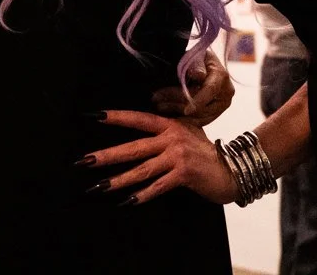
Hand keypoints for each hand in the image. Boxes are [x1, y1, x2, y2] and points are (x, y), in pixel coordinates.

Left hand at [81, 111, 237, 205]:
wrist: (232, 169)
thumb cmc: (206, 151)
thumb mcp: (187, 131)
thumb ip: (166, 128)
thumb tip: (142, 127)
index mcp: (169, 125)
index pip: (137, 119)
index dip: (116, 117)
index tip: (94, 116)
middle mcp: (171, 138)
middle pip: (133, 147)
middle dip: (106, 155)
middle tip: (84, 161)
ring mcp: (177, 157)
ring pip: (141, 169)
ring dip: (118, 180)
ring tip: (99, 186)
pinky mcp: (184, 174)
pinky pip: (158, 186)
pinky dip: (143, 194)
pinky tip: (127, 201)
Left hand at [151, 49, 233, 126]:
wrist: (203, 64)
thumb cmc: (197, 58)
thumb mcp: (195, 56)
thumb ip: (196, 65)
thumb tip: (199, 75)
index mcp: (221, 76)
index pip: (210, 90)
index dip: (198, 101)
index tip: (185, 110)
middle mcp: (225, 93)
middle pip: (202, 106)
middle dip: (177, 103)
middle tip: (156, 99)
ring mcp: (221, 104)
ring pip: (199, 116)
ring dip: (177, 111)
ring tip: (159, 105)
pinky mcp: (215, 113)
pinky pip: (200, 121)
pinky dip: (184, 118)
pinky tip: (169, 112)